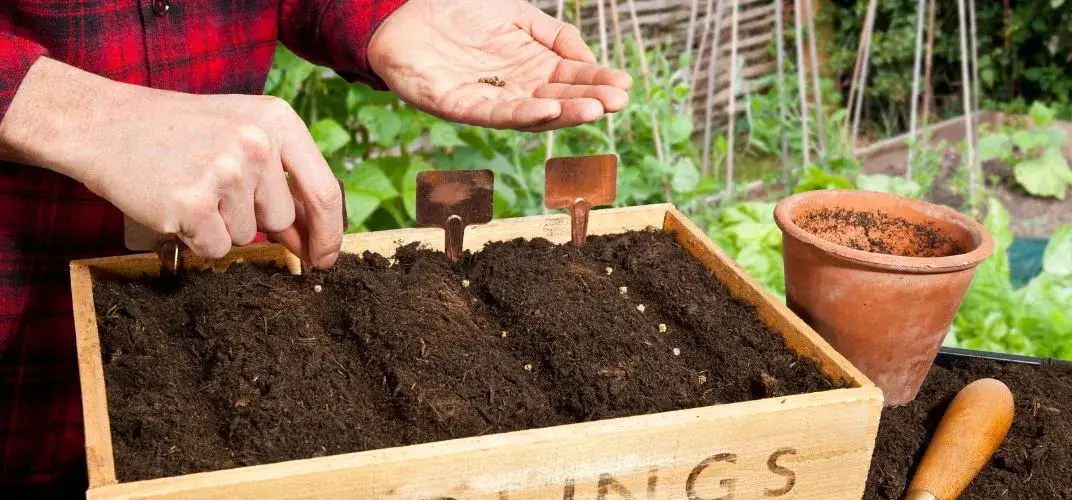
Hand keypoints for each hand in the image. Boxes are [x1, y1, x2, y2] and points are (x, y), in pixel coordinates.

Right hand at [0, 57, 342, 267]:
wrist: (104, 124)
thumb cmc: (179, 133)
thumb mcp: (242, 135)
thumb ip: (282, 181)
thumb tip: (312, 240)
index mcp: (278, 121)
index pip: (324, 190)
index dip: (329, 232)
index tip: (327, 258)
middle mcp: (257, 143)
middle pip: (281, 218)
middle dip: (254, 220)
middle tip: (214, 191)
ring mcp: (225, 172)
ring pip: (246, 236)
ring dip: (220, 226)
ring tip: (190, 188)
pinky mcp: (193, 202)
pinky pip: (215, 248)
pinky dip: (196, 238)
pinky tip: (175, 204)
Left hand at [369, 0, 632, 131]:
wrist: (404, 11)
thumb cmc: (460, 12)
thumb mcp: (518, 16)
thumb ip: (555, 36)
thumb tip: (588, 59)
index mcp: (529, 68)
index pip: (571, 79)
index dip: (597, 82)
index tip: (624, 86)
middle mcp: (513, 88)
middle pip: (557, 99)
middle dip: (588, 100)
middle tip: (617, 102)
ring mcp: (487, 99)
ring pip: (530, 113)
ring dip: (563, 113)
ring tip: (593, 110)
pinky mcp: (457, 105)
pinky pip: (492, 114)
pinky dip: (520, 114)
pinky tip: (545, 110)